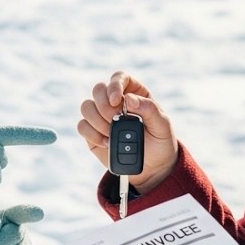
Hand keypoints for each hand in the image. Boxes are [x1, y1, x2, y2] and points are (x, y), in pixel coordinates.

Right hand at [77, 70, 178, 193]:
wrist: (152, 167)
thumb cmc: (160, 142)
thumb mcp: (163, 126)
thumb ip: (150, 109)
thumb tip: (129, 98)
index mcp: (134, 93)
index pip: (119, 77)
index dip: (114, 85)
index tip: (116, 100)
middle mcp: (114, 101)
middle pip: (98, 89)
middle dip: (104, 106)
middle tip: (115, 120)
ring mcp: (101, 116)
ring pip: (86, 107)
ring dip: (97, 121)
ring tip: (112, 135)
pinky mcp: (92, 132)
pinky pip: (82, 126)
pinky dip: (92, 135)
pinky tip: (107, 143)